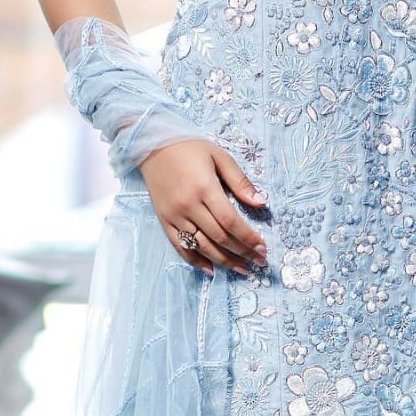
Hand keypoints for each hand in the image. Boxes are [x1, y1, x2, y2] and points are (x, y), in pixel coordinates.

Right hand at [138, 140, 268, 277]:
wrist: (152, 147)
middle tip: (258, 262)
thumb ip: (240, 181)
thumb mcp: (219, 157)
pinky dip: (196, 261)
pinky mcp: (164, 221)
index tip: (263, 249)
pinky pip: (180, 247)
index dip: (249, 238)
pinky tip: (212, 269)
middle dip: (242, 253)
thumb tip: (262, 203)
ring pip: (202, 247)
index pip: (231, 221)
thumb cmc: (190, 148)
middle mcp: (189, 206)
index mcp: (205, 188)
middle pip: (219, 237)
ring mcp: (174, 216)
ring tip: (241, 269)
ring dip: (224, 261)